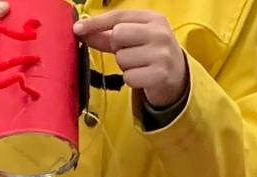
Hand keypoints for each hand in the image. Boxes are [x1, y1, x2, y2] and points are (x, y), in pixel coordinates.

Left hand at [75, 10, 190, 110]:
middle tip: (130, 53)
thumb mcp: (134, 39)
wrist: (178, 77)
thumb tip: (81, 31)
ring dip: (125, 66)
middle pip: (118, 35)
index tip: (78, 29)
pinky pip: (129, 77)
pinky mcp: (160, 74)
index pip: (119, 16)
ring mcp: (162, 54)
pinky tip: (143, 77)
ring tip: (139, 65)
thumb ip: (108, 35)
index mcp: (153, 19)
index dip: (96, 23)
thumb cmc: (150, 54)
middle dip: (117, 47)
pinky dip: (132, 80)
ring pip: (122, 59)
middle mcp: (160, 33)